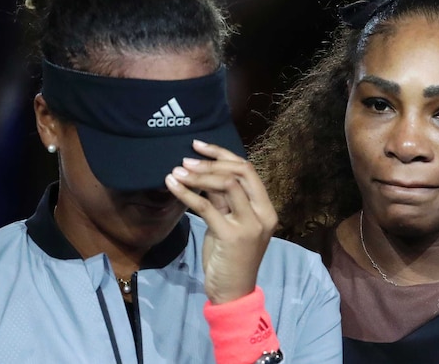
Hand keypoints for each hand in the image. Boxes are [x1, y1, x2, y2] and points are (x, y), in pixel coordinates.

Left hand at [165, 139, 277, 303]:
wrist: (233, 293)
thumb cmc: (230, 258)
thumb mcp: (228, 224)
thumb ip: (223, 201)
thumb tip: (204, 174)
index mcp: (266, 208)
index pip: (247, 169)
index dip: (223, 154)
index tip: (199, 146)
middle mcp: (262, 213)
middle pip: (240, 172)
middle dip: (212, 161)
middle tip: (186, 159)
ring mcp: (249, 225)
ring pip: (226, 184)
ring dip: (199, 175)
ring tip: (177, 171)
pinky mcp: (231, 236)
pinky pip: (206, 207)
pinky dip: (187, 193)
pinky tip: (172, 186)